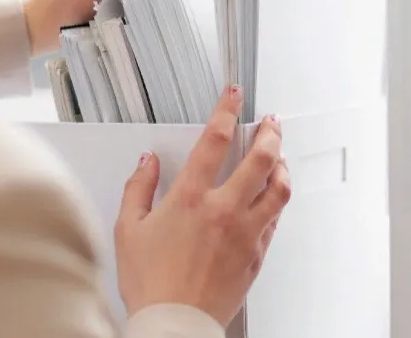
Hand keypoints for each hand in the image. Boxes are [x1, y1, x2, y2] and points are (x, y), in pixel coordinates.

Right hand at [114, 85, 291, 327]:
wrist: (175, 325)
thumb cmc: (151, 283)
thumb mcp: (128, 230)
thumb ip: (138, 188)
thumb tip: (148, 163)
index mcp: (190, 198)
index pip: (215, 139)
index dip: (227, 109)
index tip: (234, 95)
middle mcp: (224, 210)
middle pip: (261, 158)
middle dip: (270, 132)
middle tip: (271, 122)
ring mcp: (245, 233)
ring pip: (279, 188)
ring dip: (282, 166)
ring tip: (279, 156)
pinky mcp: (256, 255)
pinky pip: (275, 219)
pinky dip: (276, 200)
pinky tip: (272, 197)